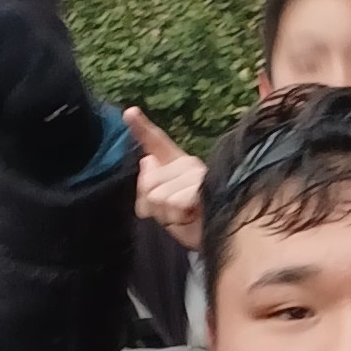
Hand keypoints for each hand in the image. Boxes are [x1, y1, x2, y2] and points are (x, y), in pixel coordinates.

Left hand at [126, 109, 204, 250]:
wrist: (222, 238)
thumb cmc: (192, 224)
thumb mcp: (162, 209)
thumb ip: (147, 188)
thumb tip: (147, 160)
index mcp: (176, 164)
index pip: (156, 143)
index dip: (140, 127)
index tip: (128, 111)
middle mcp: (187, 163)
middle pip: (147, 184)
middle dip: (154, 207)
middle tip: (175, 213)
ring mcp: (197, 173)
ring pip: (157, 196)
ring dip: (167, 215)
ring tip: (185, 217)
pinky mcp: (203, 185)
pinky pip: (172, 202)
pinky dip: (178, 217)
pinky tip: (192, 217)